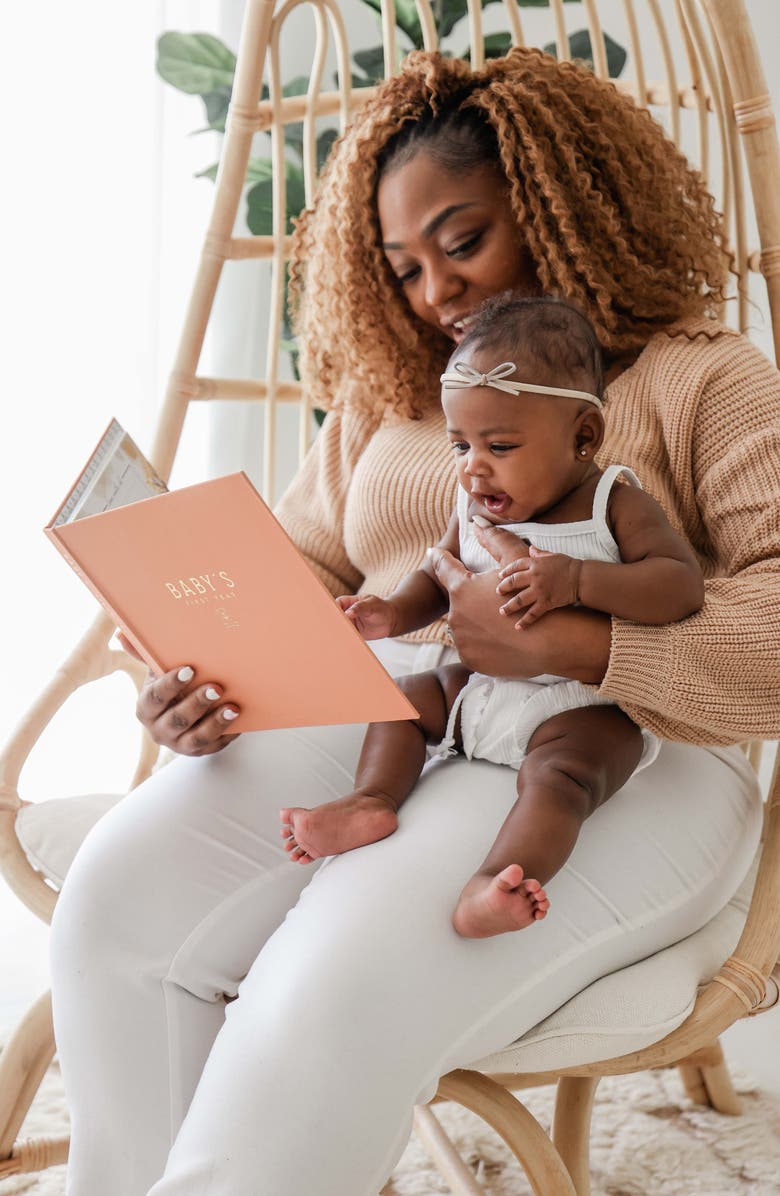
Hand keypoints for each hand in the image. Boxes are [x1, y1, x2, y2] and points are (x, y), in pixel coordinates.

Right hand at [119, 634, 240, 754]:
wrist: (187, 713)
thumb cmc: (173, 687)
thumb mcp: (158, 672)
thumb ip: (145, 655)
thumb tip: (122, 633)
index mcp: (146, 708)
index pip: (155, 698)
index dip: (171, 684)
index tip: (189, 669)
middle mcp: (159, 730)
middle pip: (177, 720)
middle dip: (196, 704)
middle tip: (216, 687)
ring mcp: (180, 744)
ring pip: (196, 738)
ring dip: (215, 722)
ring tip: (232, 707)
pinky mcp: (200, 751)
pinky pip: (214, 745)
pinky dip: (227, 733)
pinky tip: (239, 719)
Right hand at [335, 593, 396, 638]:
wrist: (390, 621)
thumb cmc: (381, 609)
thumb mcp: (371, 605)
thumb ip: (360, 607)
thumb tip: (348, 613)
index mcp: (348, 602)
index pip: (337, 604)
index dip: (334, 609)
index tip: (334, 616)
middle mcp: (346, 613)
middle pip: (336, 617)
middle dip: (334, 622)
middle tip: (334, 628)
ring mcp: (349, 624)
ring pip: (340, 628)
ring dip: (339, 632)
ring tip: (339, 636)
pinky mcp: (353, 634)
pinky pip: (346, 636)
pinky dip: (345, 639)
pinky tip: (344, 642)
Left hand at [427, 537, 610, 683]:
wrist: (552, 636)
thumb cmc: (535, 590)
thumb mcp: (515, 560)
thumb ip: (494, 540)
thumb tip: (477, 521)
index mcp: (462, 588)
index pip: (444, 567)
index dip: (440, 558)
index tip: (434, 552)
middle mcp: (456, 614)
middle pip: (457, 602)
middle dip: (471, 600)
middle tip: (491, 603)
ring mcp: (462, 639)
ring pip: (463, 626)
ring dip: (476, 623)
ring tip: (495, 623)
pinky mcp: (470, 658)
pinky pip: (471, 647)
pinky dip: (482, 643)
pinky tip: (496, 640)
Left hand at [497, 547, 581, 627]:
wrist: (581, 577)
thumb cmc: (568, 565)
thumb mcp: (552, 555)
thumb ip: (540, 553)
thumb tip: (531, 548)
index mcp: (535, 563)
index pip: (515, 566)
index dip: (506, 571)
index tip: (500, 576)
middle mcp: (534, 576)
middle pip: (513, 582)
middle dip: (503, 588)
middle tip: (498, 592)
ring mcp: (539, 590)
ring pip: (519, 600)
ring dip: (509, 606)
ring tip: (502, 611)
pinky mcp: (546, 602)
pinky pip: (533, 613)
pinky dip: (525, 621)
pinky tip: (518, 627)